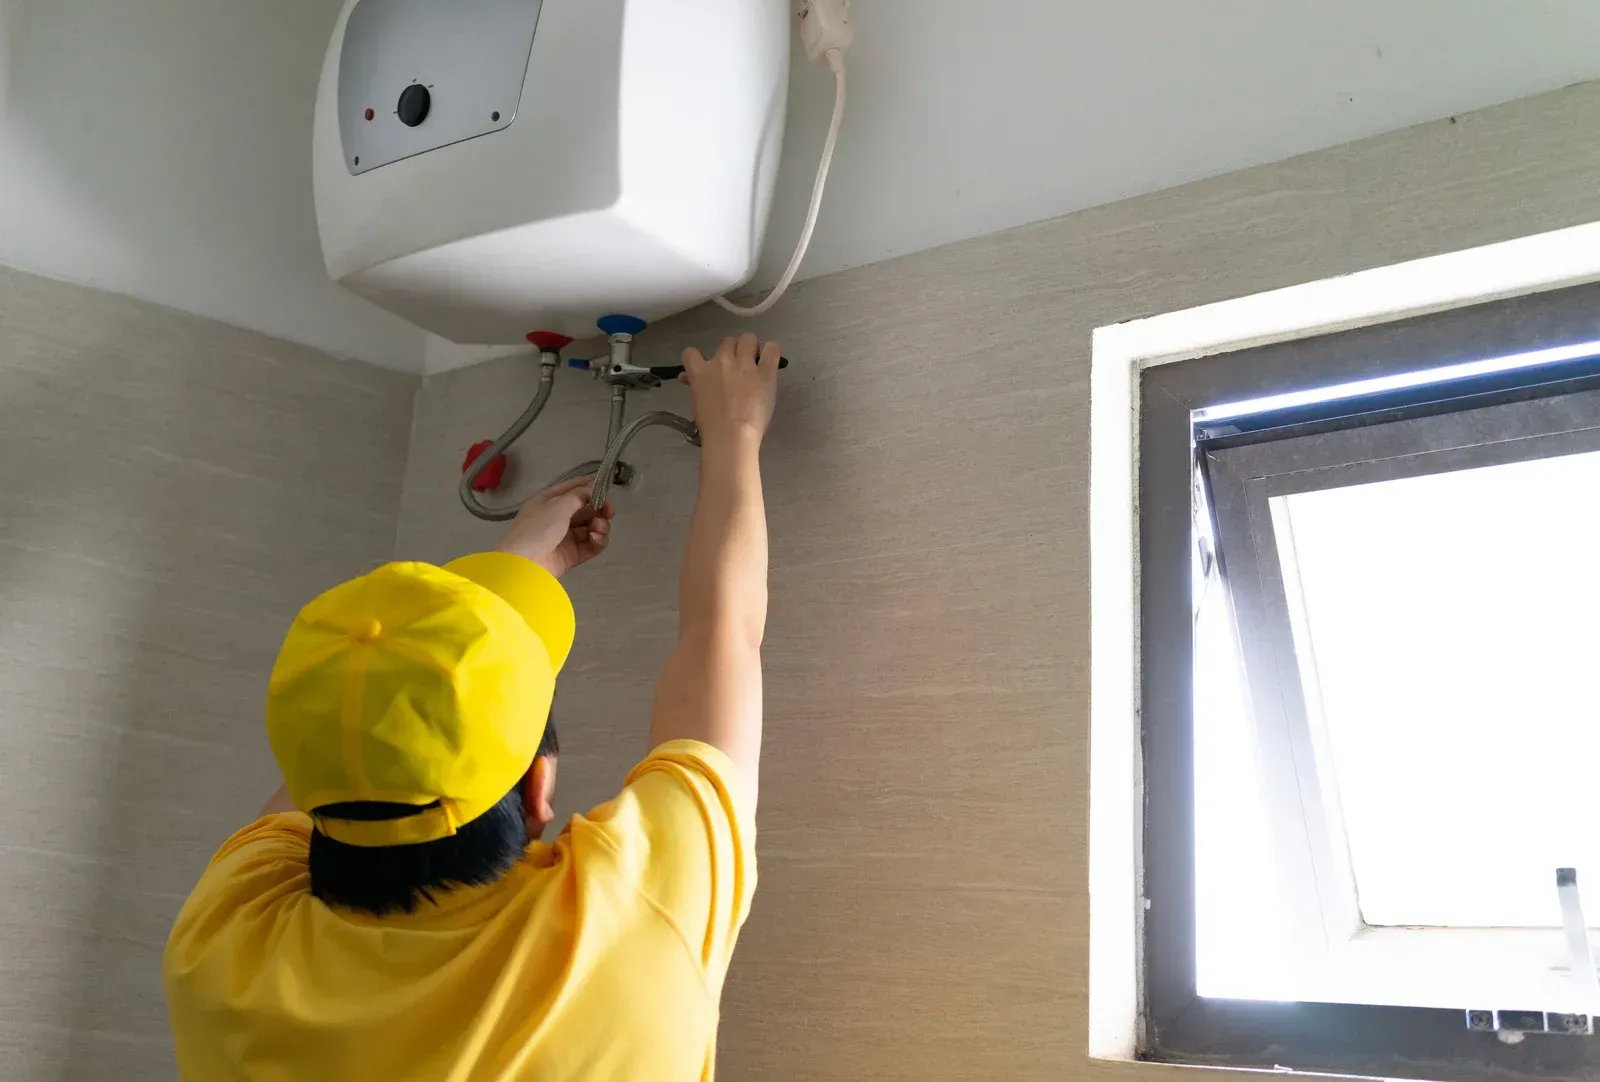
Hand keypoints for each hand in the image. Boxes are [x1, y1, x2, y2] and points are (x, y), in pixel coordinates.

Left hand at [494, 475, 614, 578]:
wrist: (524, 564)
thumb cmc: (538, 528)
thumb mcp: (557, 505)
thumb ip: (579, 495)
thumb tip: (593, 486)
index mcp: (549, 501)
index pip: (572, 489)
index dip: (588, 484)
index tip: (606, 482)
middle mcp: (558, 518)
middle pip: (586, 509)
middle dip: (599, 508)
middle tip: (608, 509)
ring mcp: (566, 538)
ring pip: (591, 527)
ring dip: (600, 525)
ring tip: (597, 527)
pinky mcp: (573, 555)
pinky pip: (591, 545)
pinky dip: (598, 540)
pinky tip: (596, 538)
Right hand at [678, 333, 779, 447]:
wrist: (732, 435)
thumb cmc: (711, 425)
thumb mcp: (697, 402)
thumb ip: (695, 385)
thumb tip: (687, 377)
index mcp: (701, 371)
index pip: (691, 353)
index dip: (699, 358)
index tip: (706, 366)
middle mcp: (722, 361)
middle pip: (727, 342)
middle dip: (731, 351)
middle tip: (735, 366)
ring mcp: (745, 365)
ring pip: (748, 339)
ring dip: (750, 347)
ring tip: (754, 360)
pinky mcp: (765, 373)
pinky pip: (772, 349)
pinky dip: (771, 349)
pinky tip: (770, 356)